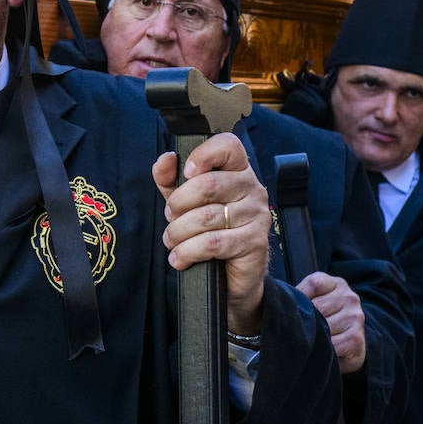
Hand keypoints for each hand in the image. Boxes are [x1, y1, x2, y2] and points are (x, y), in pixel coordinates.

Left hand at [153, 133, 268, 334]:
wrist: (232, 278)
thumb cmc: (209, 231)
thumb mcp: (185, 202)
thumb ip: (172, 179)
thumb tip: (165, 159)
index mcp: (237, 171)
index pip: (228, 146)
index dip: (203, 154)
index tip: (186, 172)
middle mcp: (252, 188)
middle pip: (209, 184)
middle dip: (179, 203)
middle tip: (171, 217)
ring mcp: (257, 215)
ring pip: (207, 217)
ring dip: (179, 232)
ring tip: (172, 241)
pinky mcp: (256, 242)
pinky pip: (214, 243)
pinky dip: (188, 251)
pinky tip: (180, 258)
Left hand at [298, 271, 365, 373]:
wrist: (349, 347)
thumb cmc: (325, 320)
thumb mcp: (313, 301)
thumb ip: (299, 296)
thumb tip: (276, 300)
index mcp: (336, 283)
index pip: (314, 284)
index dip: (300, 298)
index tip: (295, 309)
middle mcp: (349, 297)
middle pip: (316, 307)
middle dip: (305, 320)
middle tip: (300, 328)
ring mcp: (355, 317)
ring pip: (323, 326)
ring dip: (314, 336)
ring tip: (313, 339)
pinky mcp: (356, 338)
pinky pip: (331, 344)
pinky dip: (322, 349)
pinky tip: (322, 349)